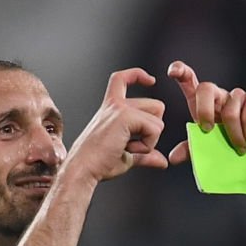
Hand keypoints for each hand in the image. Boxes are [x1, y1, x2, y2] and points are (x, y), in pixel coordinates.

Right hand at [64, 68, 167, 182]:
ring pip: (158, 120)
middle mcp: (114, 104)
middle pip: (157, 106)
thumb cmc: (98, 164)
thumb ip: (146, 154)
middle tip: (133, 145)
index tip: (151, 80)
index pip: (123, 79)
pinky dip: (147, 145)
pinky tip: (128, 149)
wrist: (83, 170)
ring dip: (149, 140)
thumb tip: (163, 161)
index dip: (139, 75)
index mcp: (110, 108)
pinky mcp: (124, 116)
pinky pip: (154, 130)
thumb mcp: (126, 157)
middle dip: (153, 130)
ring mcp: (119, 108)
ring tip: (128, 148)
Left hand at [166, 61, 245, 165]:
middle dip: (204, 110)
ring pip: (230, 109)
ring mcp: (238, 95)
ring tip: (239, 148)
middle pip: (206, 88)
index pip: (189, 82)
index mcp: (203, 104)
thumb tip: (173, 157)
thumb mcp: (206, 150)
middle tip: (208, 131)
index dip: (181, 71)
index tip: (172, 72)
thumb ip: (189, 150)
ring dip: (233, 134)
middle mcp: (219, 96)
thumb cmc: (229, 147)